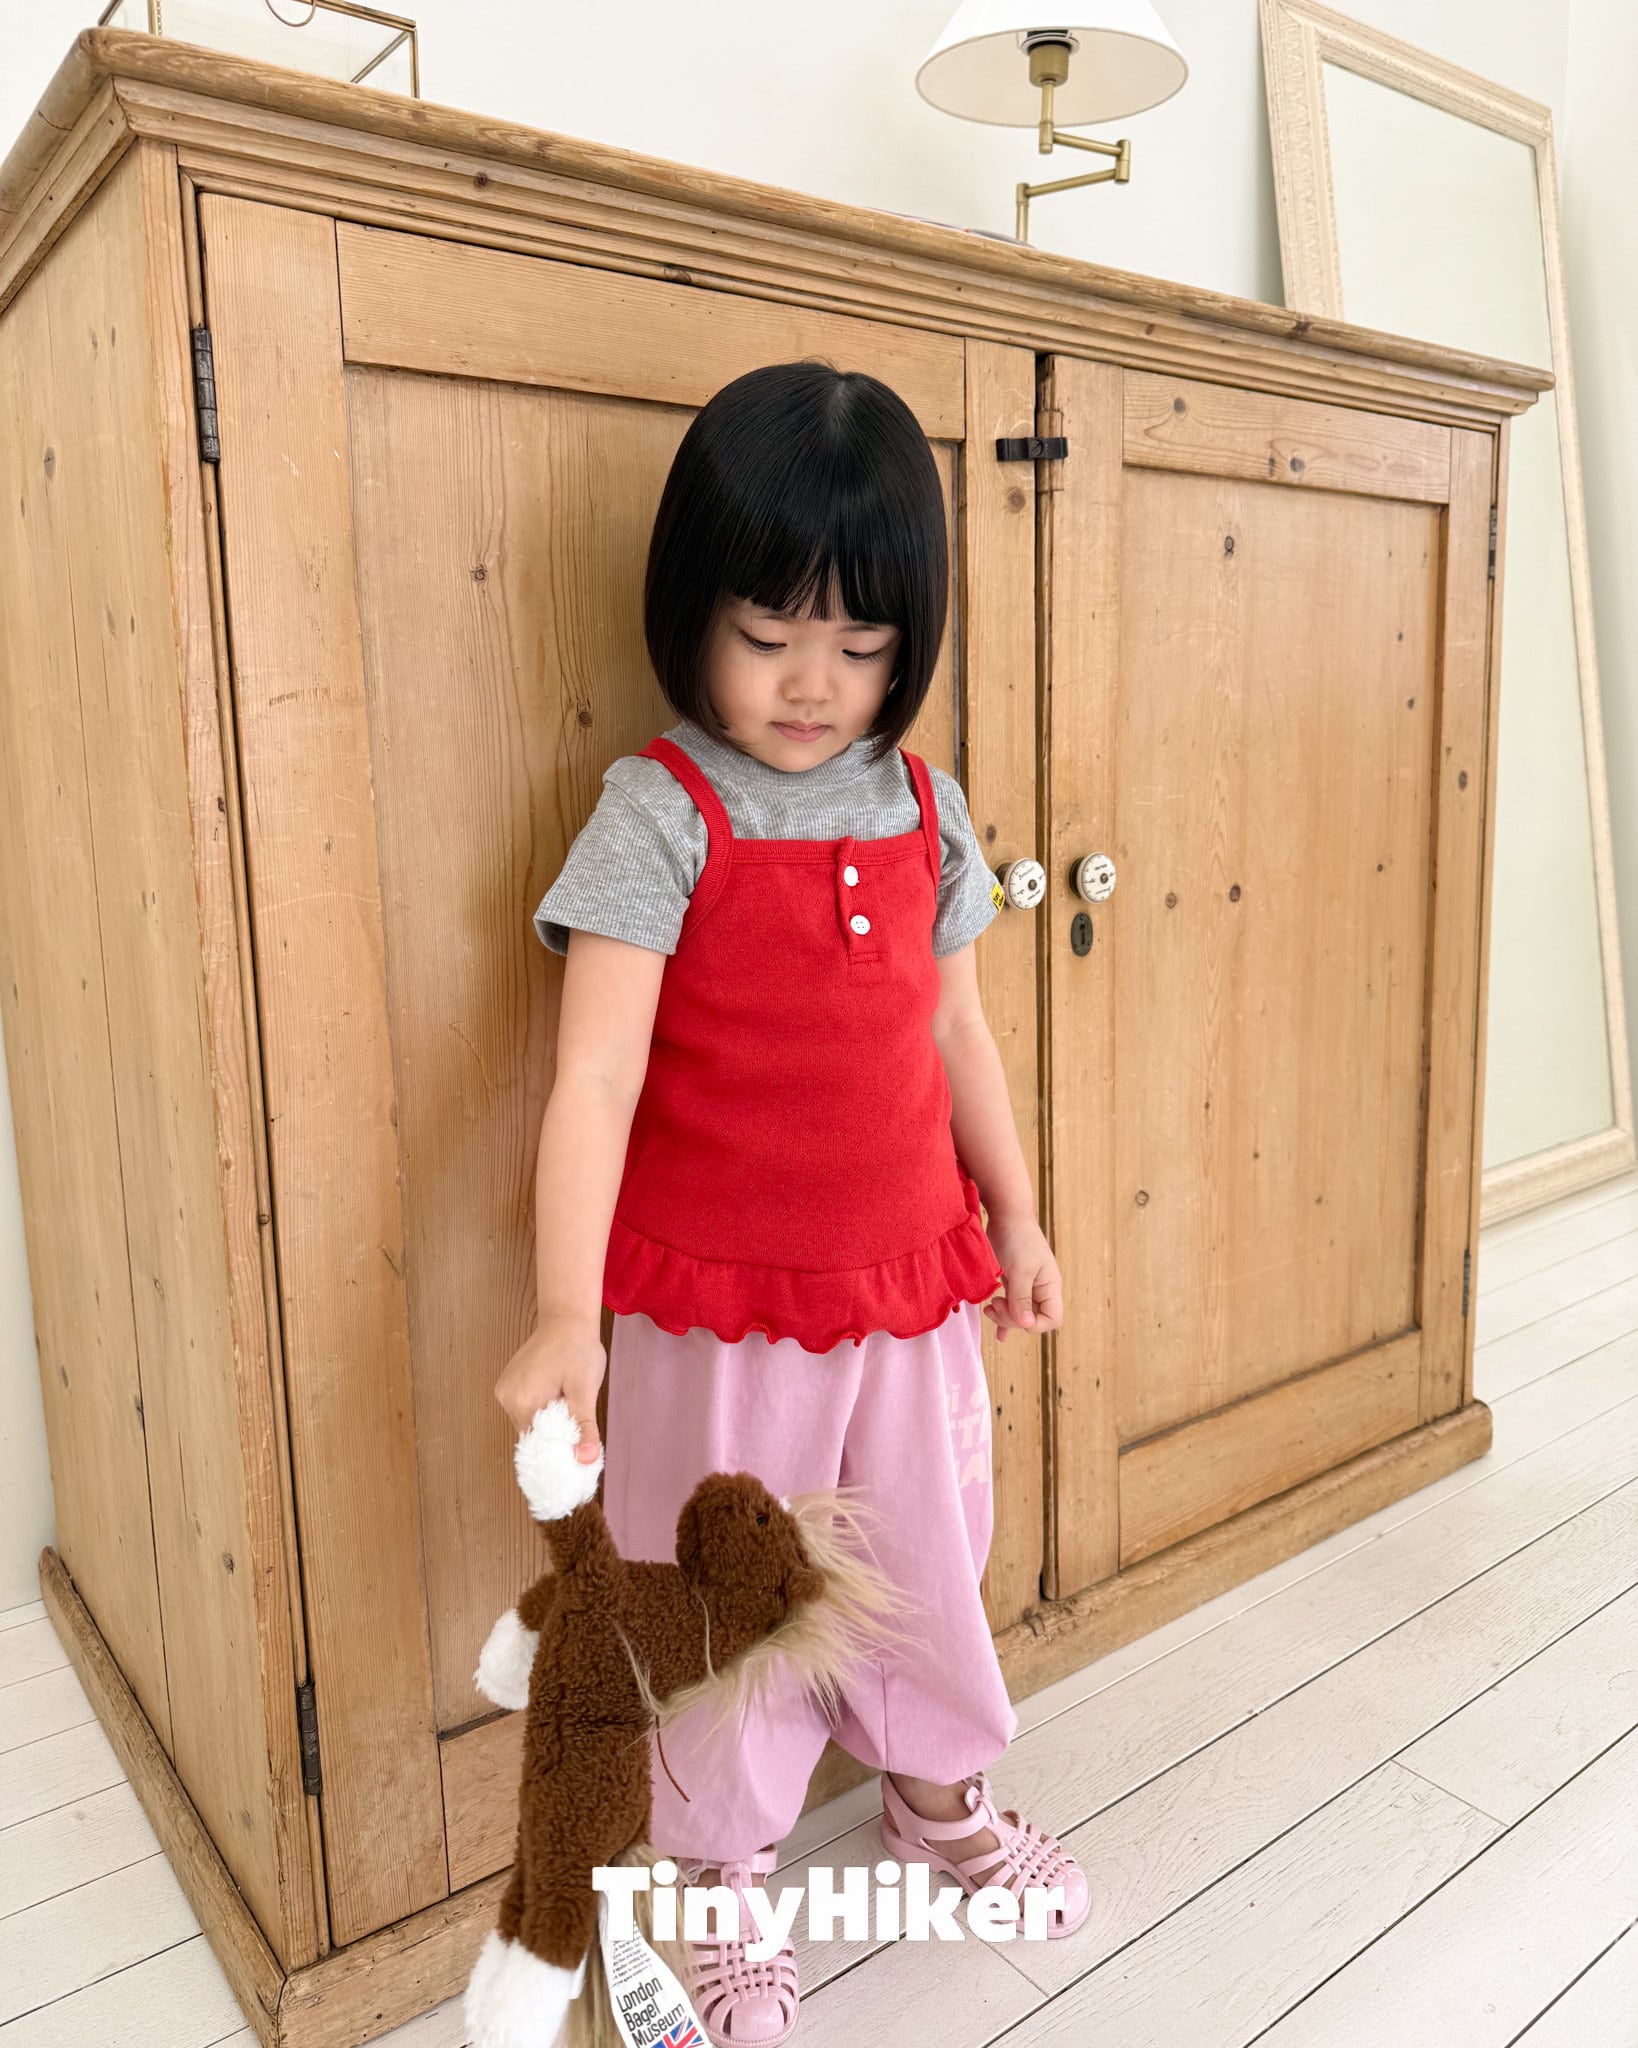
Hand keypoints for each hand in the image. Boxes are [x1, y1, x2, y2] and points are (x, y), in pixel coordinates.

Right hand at [494, 1315, 606, 1457]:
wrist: (567, 1318)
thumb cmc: (578, 1349)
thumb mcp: (585, 1390)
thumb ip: (584, 1427)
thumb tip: (586, 1459)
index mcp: (522, 1402)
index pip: (537, 1445)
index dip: (557, 1451)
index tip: (576, 1452)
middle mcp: (507, 1397)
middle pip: (532, 1434)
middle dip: (554, 1434)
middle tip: (577, 1421)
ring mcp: (505, 1389)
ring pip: (529, 1421)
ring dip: (548, 1420)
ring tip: (568, 1403)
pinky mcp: (509, 1382)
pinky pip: (525, 1407)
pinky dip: (541, 1408)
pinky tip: (557, 1395)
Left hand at [982, 1214, 1062, 1342]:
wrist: (1006, 1212)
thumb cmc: (1017, 1238)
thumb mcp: (1020, 1270)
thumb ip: (1021, 1298)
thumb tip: (1026, 1326)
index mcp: (1050, 1286)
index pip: (1052, 1319)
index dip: (1034, 1325)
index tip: (1014, 1314)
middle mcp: (1041, 1288)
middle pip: (1033, 1319)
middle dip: (1013, 1319)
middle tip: (993, 1306)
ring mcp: (1027, 1284)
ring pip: (1020, 1313)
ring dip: (1004, 1316)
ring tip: (988, 1308)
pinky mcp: (1013, 1279)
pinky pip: (1011, 1304)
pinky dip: (1004, 1317)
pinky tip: (998, 1334)